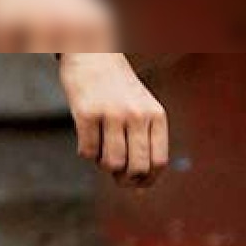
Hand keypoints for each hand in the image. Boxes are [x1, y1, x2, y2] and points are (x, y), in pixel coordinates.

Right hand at [59, 54, 168, 185]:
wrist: (92, 53)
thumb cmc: (118, 89)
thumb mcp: (141, 110)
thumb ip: (144, 146)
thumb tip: (140, 192)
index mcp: (156, 115)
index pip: (158, 162)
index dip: (148, 180)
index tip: (137, 183)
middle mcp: (137, 114)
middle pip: (137, 167)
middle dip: (126, 179)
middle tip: (116, 175)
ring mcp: (112, 113)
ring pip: (112, 163)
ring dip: (105, 166)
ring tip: (102, 152)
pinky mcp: (86, 112)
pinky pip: (88, 152)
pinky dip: (87, 154)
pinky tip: (88, 140)